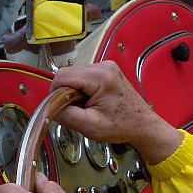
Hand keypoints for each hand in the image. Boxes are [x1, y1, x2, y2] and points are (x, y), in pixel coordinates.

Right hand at [51, 61, 182, 163]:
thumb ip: (67, 116)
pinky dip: (82, 90)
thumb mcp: (90, 127)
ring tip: (88, 107)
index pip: (62, 76)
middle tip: (78, 110)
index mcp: (100, 77)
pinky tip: (92, 102)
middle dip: (66, 94)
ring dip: (75, 92)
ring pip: (75, 75)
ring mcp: (106, 66)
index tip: (61, 108)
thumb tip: (50, 109)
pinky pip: (84, 77)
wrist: (143, 125)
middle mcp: (103, 66)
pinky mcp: (107, 70)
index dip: (55, 93)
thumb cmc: (122, 126)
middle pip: (68, 74)